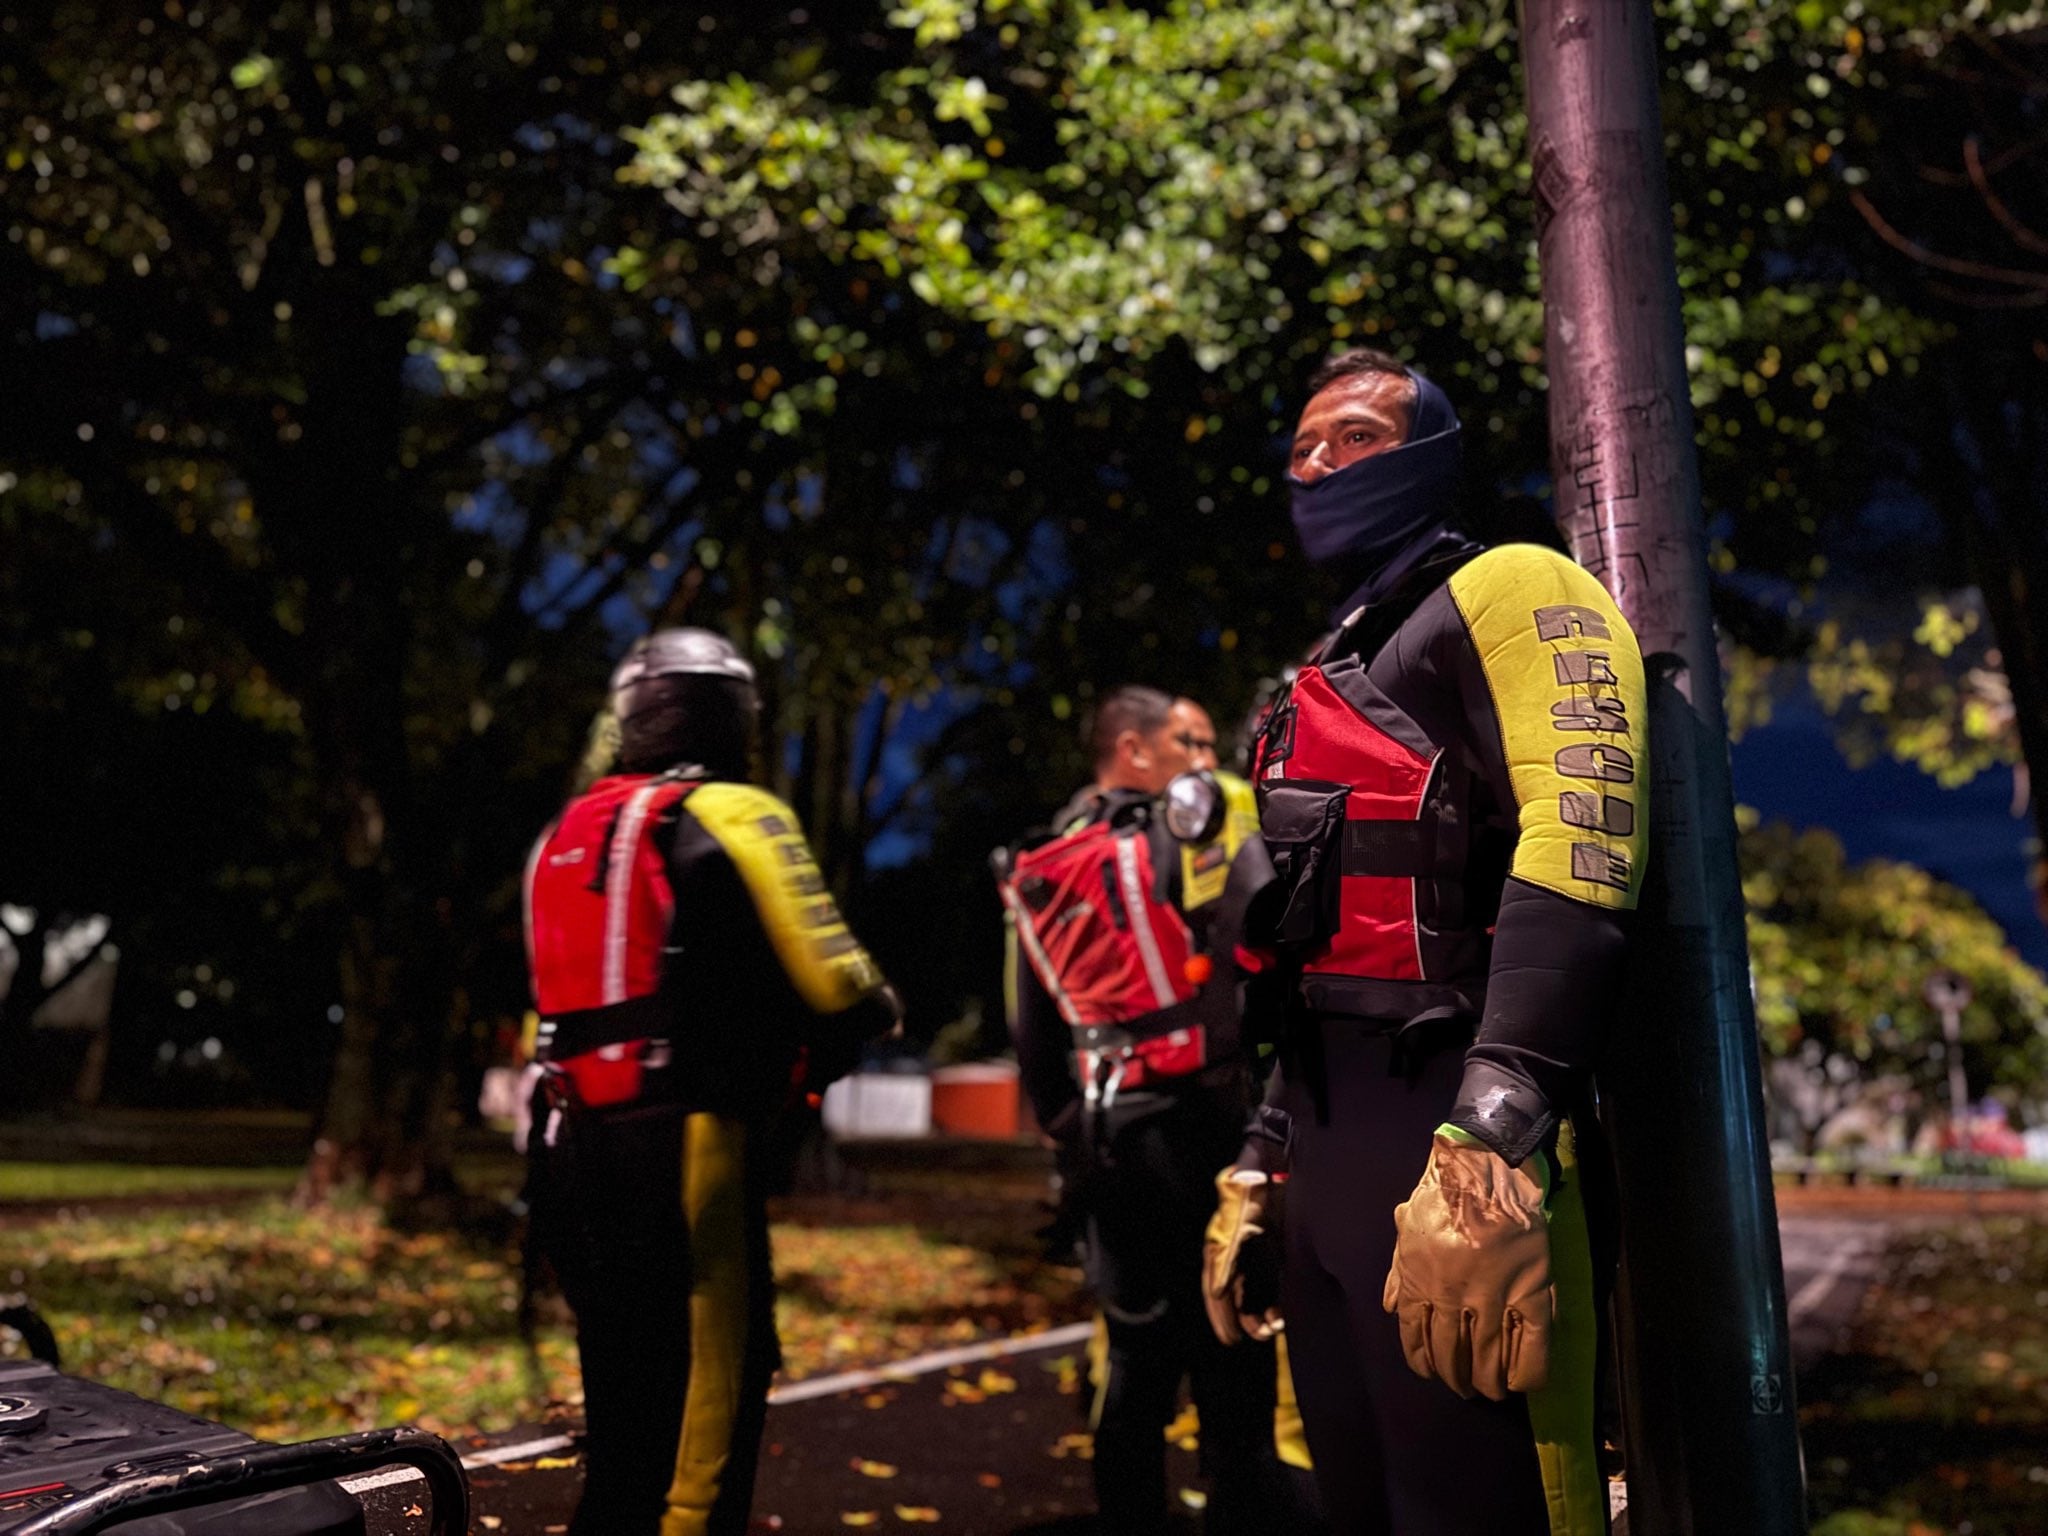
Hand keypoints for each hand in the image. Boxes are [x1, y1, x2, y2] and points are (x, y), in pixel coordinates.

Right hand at [1202, 1167, 1284, 1344]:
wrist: (1267, 1164)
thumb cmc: (1248, 1193)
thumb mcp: (1237, 1226)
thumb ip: (1226, 1259)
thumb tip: (1216, 1291)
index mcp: (1220, 1250)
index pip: (1216, 1291)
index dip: (1221, 1316)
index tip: (1231, 1339)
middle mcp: (1234, 1255)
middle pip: (1235, 1296)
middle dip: (1245, 1319)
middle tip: (1260, 1336)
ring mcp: (1253, 1252)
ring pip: (1253, 1291)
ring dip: (1261, 1312)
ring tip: (1274, 1327)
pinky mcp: (1271, 1249)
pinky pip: (1268, 1281)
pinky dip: (1274, 1298)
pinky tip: (1283, 1311)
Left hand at [1382, 1129, 1552, 1400]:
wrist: (1485, 1167)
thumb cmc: (1440, 1193)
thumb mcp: (1406, 1228)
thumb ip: (1396, 1271)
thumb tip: (1389, 1308)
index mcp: (1419, 1282)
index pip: (1416, 1336)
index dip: (1423, 1360)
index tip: (1431, 1372)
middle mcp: (1452, 1298)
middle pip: (1452, 1355)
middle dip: (1456, 1377)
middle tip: (1463, 1387)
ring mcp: (1492, 1298)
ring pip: (1489, 1358)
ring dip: (1488, 1381)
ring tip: (1490, 1390)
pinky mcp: (1530, 1294)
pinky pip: (1531, 1348)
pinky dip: (1526, 1372)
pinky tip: (1521, 1383)